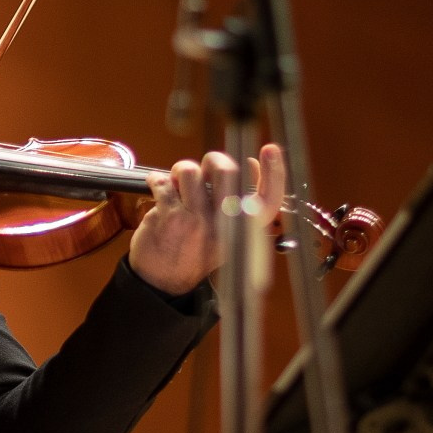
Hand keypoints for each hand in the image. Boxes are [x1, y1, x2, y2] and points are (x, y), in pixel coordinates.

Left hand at [126, 143, 286, 294]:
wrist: (162, 282)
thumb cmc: (194, 254)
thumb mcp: (228, 238)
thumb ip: (240, 206)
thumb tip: (250, 165)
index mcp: (242, 232)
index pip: (270, 200)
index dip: (275, 172)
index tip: (270, 150)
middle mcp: (223, 226)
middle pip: (228, 172)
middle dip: (213, 159)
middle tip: (205, 166)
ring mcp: (195, 221)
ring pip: (190, 171)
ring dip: (180, 171)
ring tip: (177, 183)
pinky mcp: (169, 217)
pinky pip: (163, 182)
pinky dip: (157, 181)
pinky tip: (158, 188)